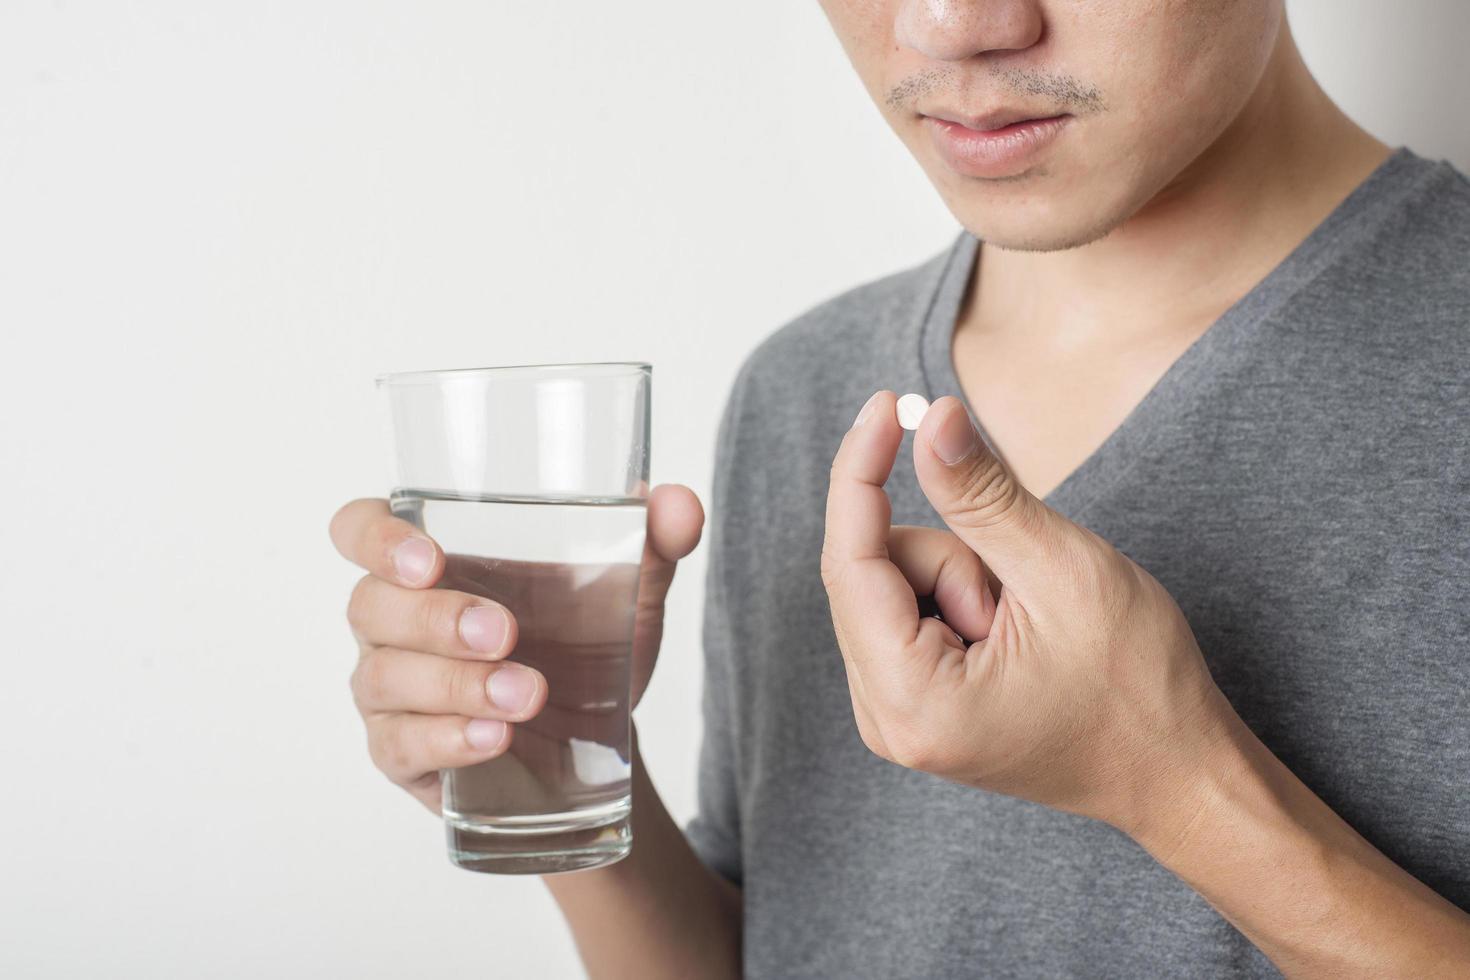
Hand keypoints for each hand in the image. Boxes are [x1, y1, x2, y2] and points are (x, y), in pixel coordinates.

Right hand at [329, 484, 703, 811]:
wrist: (597, 736)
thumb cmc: (586, 640)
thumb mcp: (628, 589)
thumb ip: (654, 541)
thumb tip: (681, 504)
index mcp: (429, 558)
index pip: (359, 528)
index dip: (376, 537)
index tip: (428, 558)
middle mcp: (391, 618)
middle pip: (371, 605)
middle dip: (436, 619)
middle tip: (505, 633)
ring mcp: (388, 687)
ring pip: (383, 677)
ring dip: (454, 685)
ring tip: (527, 694)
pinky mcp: (401, 752)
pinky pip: (398, 745)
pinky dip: (447, 739)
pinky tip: (494, 737)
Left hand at [820, 391, 1235, 838]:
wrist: (1177, 773)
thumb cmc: (1137, 688)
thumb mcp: (1061, 571)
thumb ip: (983, 495)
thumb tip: (931, 417)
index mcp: (912, 703)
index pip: (847, 563)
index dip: (860, 472)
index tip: (884, 403)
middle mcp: (885, 720)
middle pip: (870, 573)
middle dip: (950, 554)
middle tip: (1023, 594)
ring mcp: (896, 716)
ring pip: (891, 587)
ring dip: (959, 577)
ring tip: (1030, 624)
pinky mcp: (915, 704)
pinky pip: (907, 612)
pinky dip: (957, 597)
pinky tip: (1012, 632)